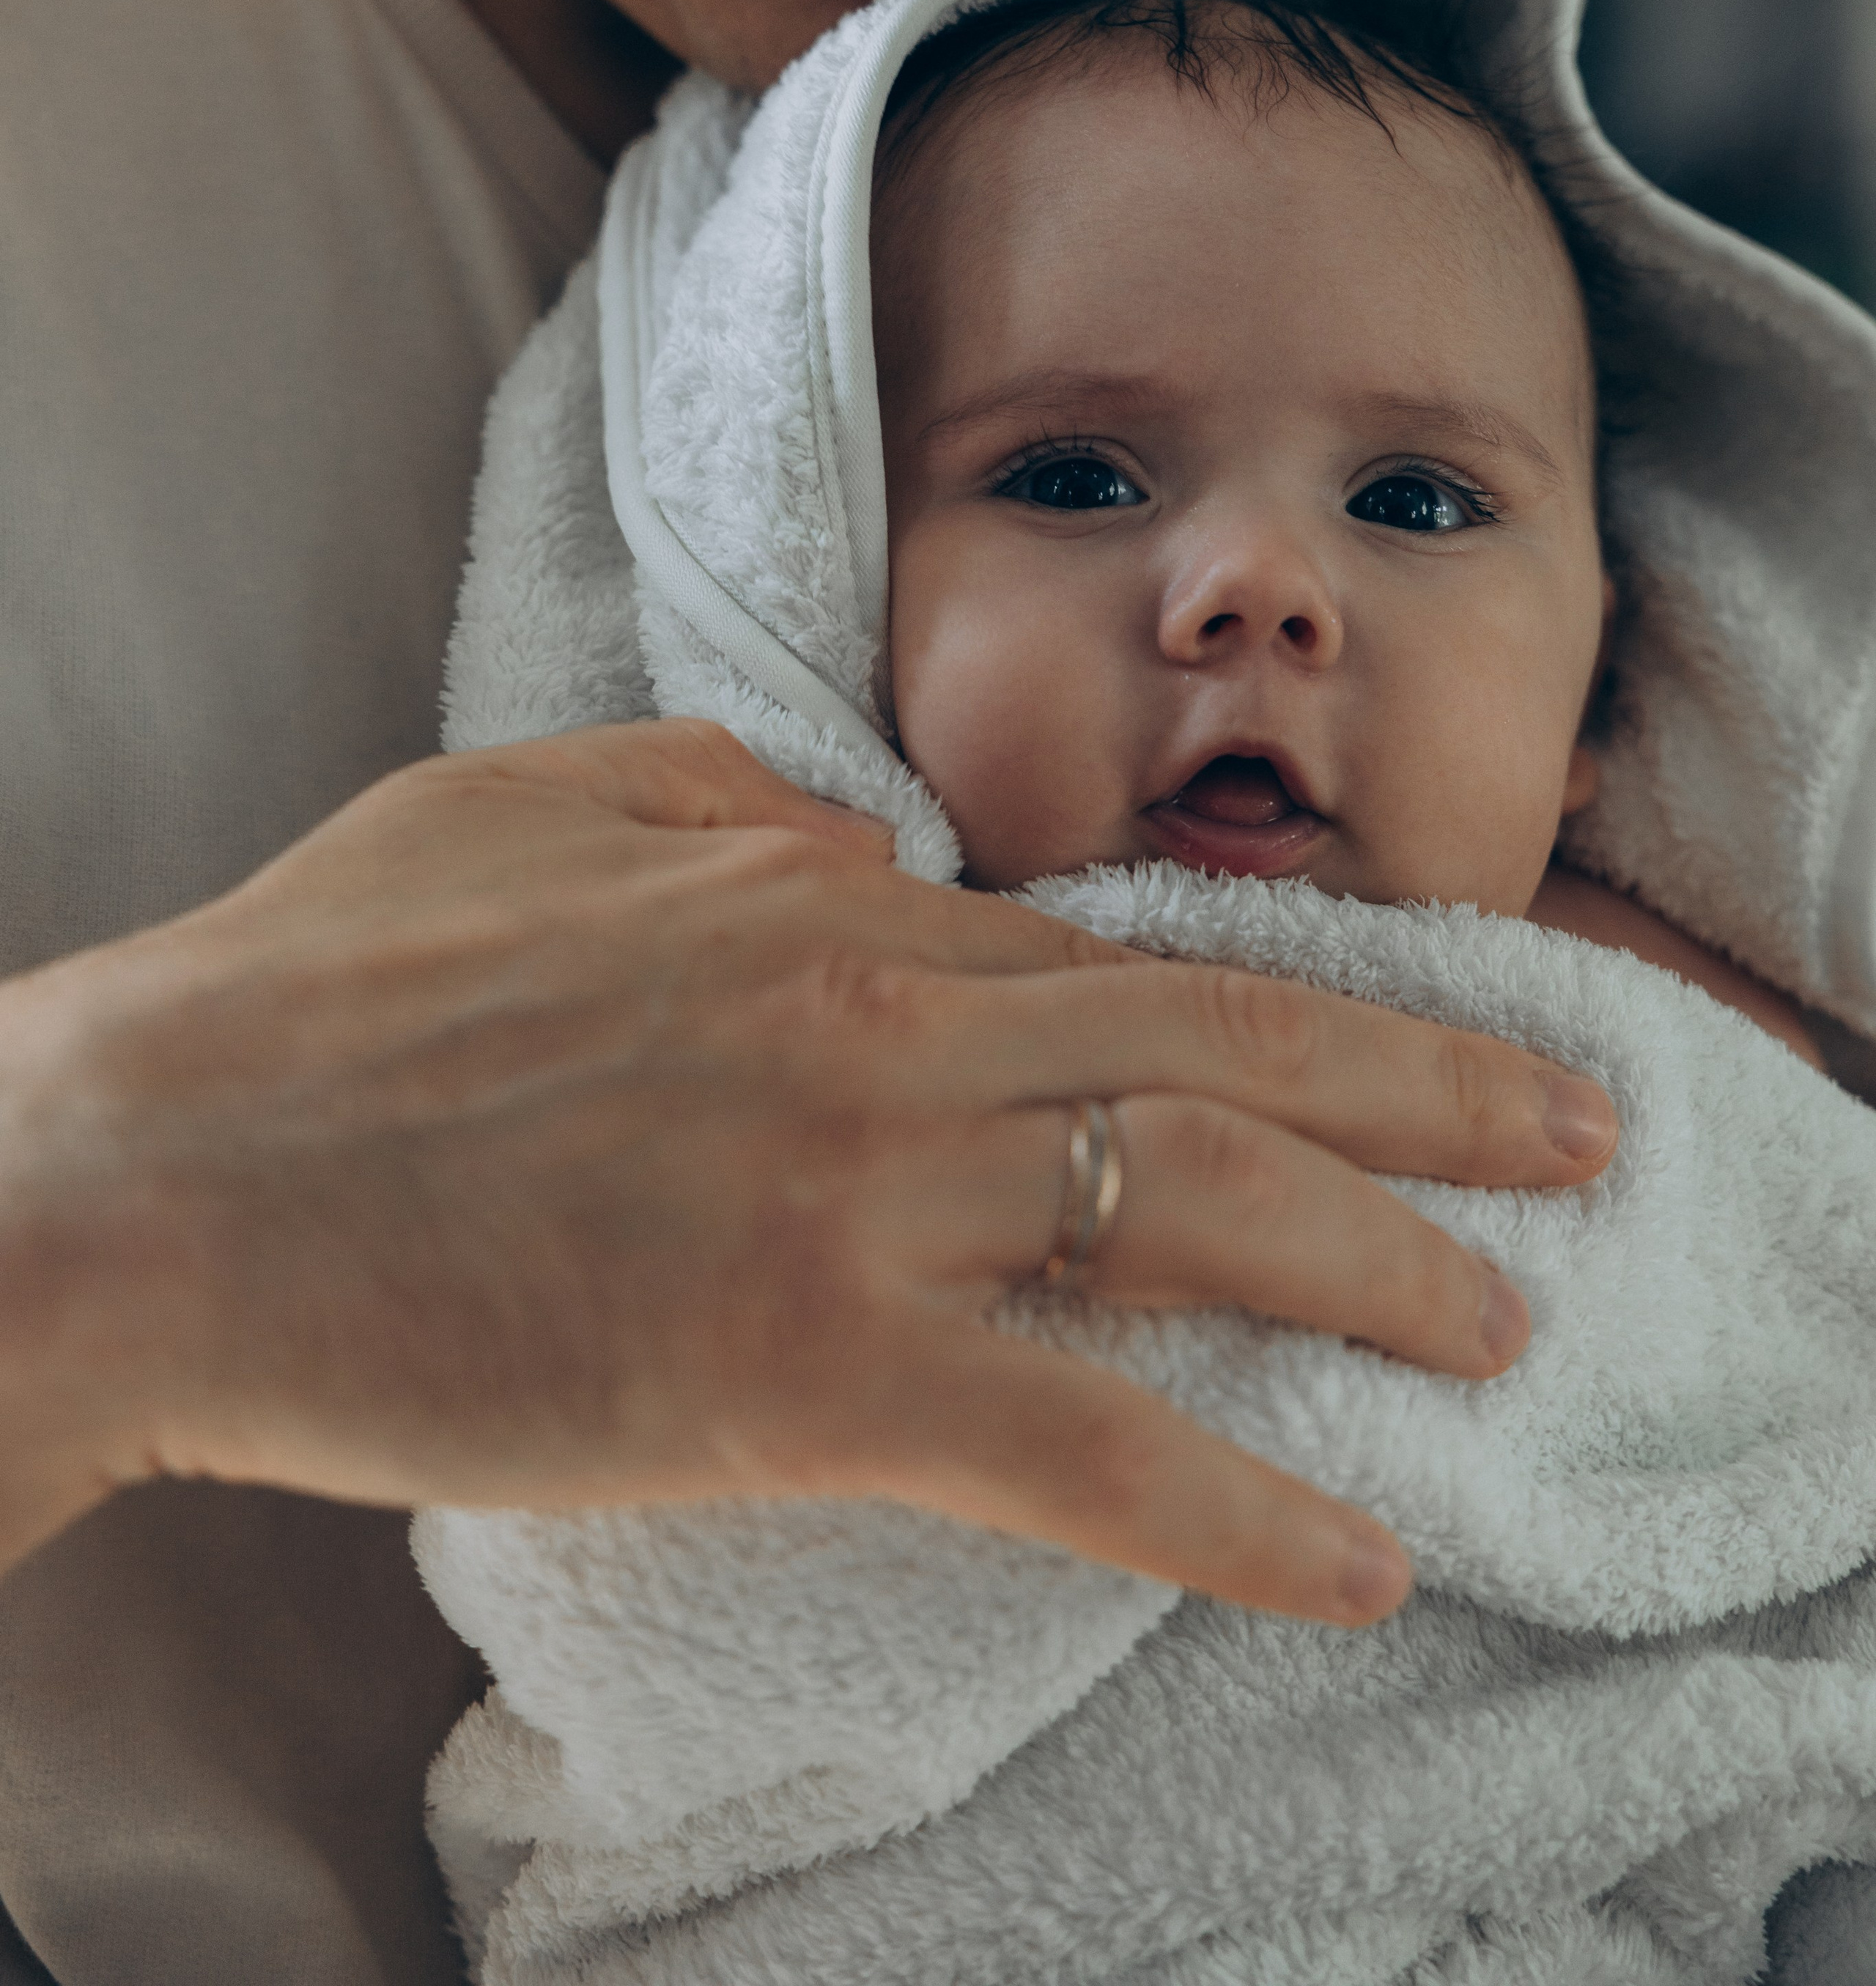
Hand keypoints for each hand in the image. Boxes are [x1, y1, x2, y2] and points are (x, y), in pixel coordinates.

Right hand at [0, 722, 1613, 1623]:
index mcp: (810, 904)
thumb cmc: (318, 984)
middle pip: (1217, 1049)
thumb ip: (722, 800)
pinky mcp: (792, 1368)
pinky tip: (1354, 1558)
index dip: (1267, 1007)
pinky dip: (1232, 1502)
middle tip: (1578, 1132)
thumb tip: (865, 848)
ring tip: (1509, 1323)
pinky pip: (1071, 1438)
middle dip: (1428, 1095)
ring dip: (1382, 1267)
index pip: (1102, 958)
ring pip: (1186, 1208)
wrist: (155, 1159)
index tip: (1382, 1053)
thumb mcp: (532, 803)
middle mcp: (871, 1025)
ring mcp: (845, 1192)